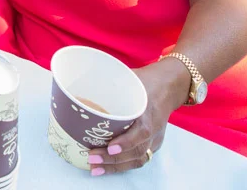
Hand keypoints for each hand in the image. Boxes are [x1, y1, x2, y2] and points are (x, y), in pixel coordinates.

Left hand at [86, 58, 183, 173]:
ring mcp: (155, 138)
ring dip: (116, 166)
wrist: (168, 87)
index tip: (110, 147)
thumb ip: (107, 82)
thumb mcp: (128, 78)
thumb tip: (78, 85)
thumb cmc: (144, 81)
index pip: (142, 131)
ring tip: (95, 168)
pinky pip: (140, 158)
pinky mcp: (152, 144)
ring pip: (138, 158)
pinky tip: (106, 168)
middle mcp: (153, 127)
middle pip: (137, 150)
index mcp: (148, 110)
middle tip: (91, 158)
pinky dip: (123, 165)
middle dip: (114, 159)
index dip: (127, 142)